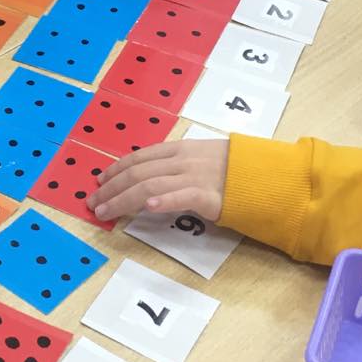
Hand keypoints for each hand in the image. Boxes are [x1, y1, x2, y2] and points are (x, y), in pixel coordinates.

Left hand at [88, 138, 228, 222]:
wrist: (268, 175)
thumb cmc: (237, 170)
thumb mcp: (204, 157)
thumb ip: (180, 165)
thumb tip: (152, 175)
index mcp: (181, 149)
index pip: (140, 157)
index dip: (116, 168)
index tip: (99, 179)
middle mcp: (183, 160)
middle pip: (138, 172)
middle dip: (111, 187)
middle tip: (93, 202)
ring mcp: (195, 176)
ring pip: (150, 185)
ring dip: (122, 199)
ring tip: (105, 211)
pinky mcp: (210, 195)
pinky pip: (181, 196)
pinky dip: (163, 201)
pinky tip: (147, 208)